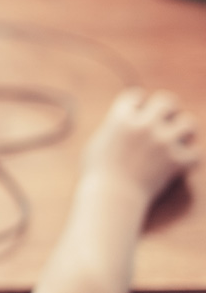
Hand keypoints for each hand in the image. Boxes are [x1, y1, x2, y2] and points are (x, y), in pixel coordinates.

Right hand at [83, 88, 199, 204]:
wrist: (112, 198)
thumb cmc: (98, 173)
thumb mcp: (97, 142)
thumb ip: (114, 126)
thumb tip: (124, 119)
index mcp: (121, 117)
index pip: (136, 95)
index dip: (138, 104)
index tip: (138, 113)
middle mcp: (144, 124)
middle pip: (167, 101)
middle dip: (166, 110)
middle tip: (163, 121)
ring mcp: (163, 142)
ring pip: (188, 122)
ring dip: (183, 130)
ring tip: (176, 139)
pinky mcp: (177, 161)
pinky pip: (195, 152)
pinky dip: (189, 158)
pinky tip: (179, 162)